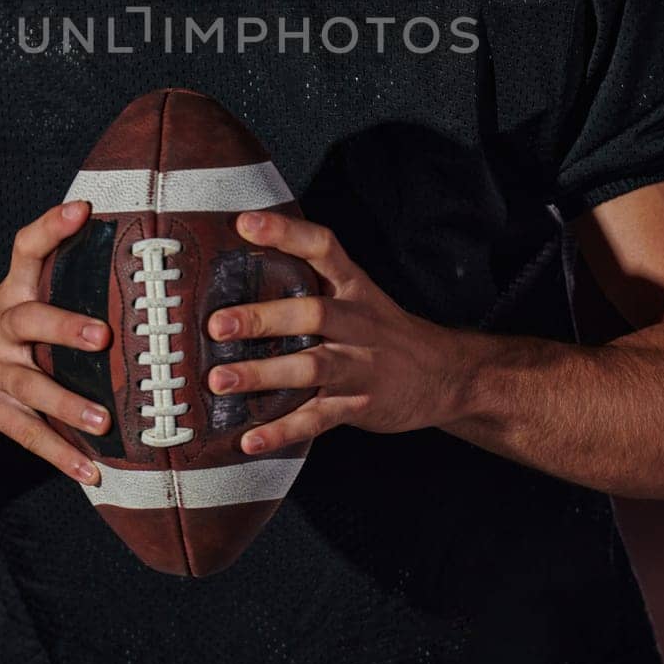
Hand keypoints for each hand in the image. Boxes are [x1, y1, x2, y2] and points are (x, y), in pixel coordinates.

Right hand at [0, 200, 110, 487]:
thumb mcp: (15, 295)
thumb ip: (56, 271)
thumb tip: (110, 238)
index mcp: (12, 294)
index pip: (27, 249)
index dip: (51, 227)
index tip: (81, 209)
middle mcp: (1, 328)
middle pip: (30, 319)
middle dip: (65, 326)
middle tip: (102, 335)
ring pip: (32, 387)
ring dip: (68, 405)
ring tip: (104, 420)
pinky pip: (29, 435)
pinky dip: (61, 455)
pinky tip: (92, 470)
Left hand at [206, 212, 457, 454]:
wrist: (446, 375)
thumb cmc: (382, 332)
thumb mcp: (358, 297)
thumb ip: (312, 285)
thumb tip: (241, 276)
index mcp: (353, 287)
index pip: (322, 247)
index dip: (285, 232)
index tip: (245, 223)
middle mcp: (356, 322)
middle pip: (312, 313)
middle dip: (263, 318)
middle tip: (217, 325)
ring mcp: (359, 366)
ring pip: (310, 367)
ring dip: (263, 374)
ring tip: (220, 380)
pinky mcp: (358, 406)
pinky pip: (316, 420)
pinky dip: (282, 431)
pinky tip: (249, 440)